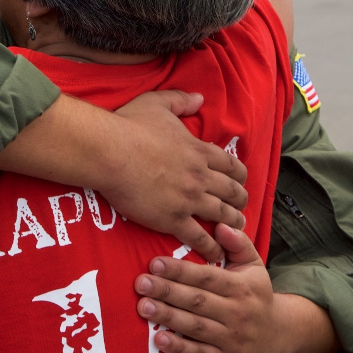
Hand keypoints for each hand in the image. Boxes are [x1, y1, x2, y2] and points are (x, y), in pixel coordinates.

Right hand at [103, 91, 248, 263]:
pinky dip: (212, 247)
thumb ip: (181, 100)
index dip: (240, 176)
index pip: (231, 166)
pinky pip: (200, 237)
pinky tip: (217, 255)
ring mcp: (189, 199)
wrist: (110, 153)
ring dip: (233, 224)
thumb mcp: (157, 103)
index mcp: (199, 151)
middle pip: (232, 192)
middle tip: (241, 208)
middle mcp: (200, 176)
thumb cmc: (130, 126)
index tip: (241, 182)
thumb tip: (199, 97)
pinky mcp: (173, 219)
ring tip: (237, 231)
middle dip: (240, 201)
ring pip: (222, 215)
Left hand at [134, 223, 274, 352]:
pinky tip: (159, 339)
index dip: (180, 270)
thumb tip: (221, 225)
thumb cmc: (257, 295)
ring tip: (143, 306)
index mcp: (242, 288)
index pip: (207, 277)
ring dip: (167, 316)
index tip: (155, 263)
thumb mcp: (254, 266)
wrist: (278, 336)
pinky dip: (179, 347)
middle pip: (197, 301)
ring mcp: (232, 339)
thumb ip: (238, 244)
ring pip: (195, 326)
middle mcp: (238, 313)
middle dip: (167, 291)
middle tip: (141, 283)